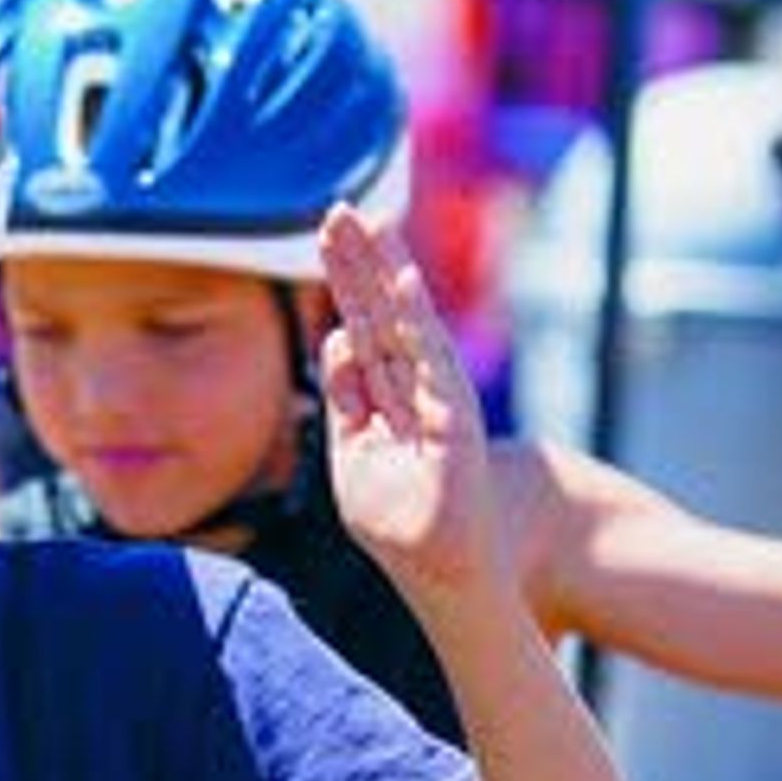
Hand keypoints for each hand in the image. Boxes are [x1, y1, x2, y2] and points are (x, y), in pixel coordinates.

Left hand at [316, 203, 500, 602]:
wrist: (445, 573)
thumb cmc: (401, 524)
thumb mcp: (353, 454)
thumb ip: (345, 397)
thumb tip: (337, 337)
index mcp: (386, 394)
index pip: (360, 322)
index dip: (344, 278)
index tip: (326, 227)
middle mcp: (413, 386)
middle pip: (379, 311)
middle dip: (357, 260)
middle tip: (337, 207)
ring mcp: (437, 397)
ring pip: (404, 323)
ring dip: (385, 273)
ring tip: (368, 222)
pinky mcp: (455, 418)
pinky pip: (430, 359)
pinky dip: (416, 318)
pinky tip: (401, 279)